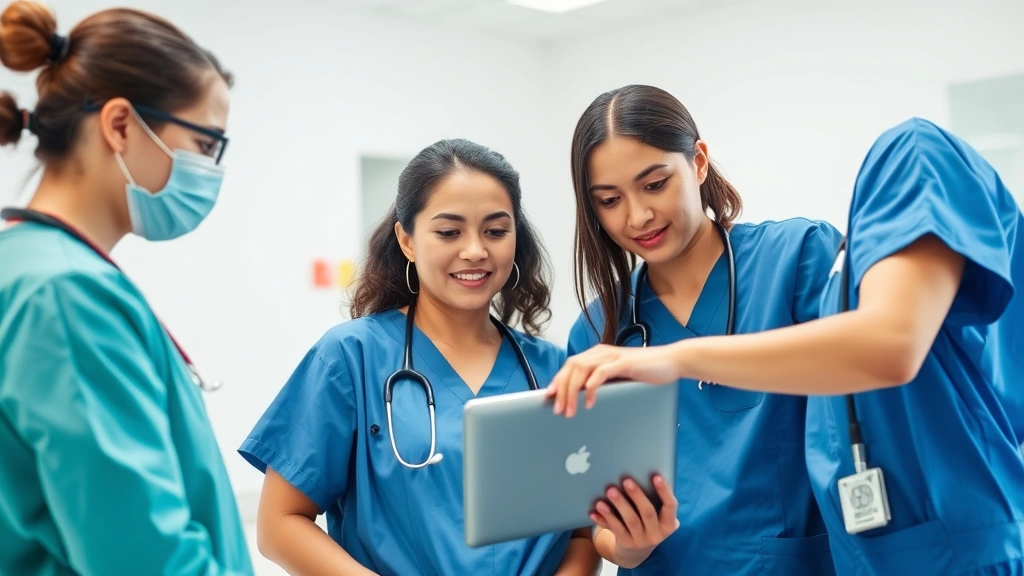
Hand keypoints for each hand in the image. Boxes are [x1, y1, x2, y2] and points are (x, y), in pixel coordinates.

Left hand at [545, 343, 684, 416]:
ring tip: (569, 411)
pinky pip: (600, 373)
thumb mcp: (619, 379)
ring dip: (572, 392)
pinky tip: (589, 403)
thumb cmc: (646, 372)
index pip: (570, 365)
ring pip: (581, 370)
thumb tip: (583, 400)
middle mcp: (601, 352)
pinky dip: (591, 388)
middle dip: (561, 390)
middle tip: (557, 411)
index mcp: (598, 355)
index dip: (558, 381)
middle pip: (571, 367)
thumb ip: (603, 383)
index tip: (548, 398)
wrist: (672, 361)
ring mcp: (612, 356)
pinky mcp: (623, 362)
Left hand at [590, 475, 678, 567]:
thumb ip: (653, 499)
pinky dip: (604, 518)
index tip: (656, 476)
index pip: (670, 506)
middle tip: (626, 480)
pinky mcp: (626, 543)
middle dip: (637, 495)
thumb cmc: (647, 522)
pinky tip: (594, 510)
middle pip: (648, 513)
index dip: (664, 491)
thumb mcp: (656, 515)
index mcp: (668, 523)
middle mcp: (657, 534)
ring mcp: (641, 541)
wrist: (637, 551)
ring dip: (620, 505)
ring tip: (610, 491)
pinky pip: (615, 529)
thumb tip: (641, 472)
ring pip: (630, 521)